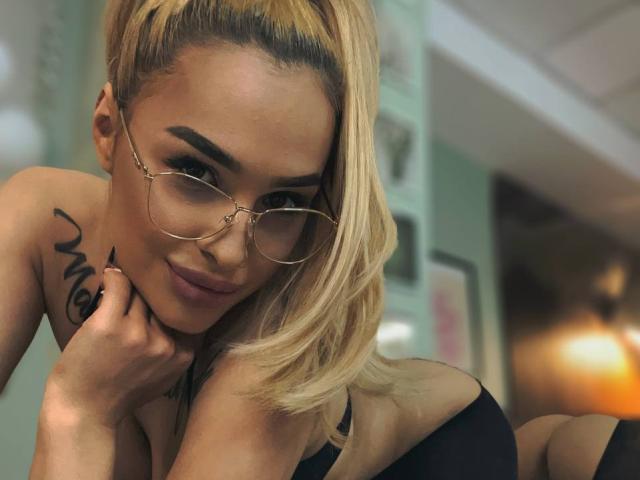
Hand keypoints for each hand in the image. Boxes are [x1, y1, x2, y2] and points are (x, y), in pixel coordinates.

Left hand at [44, 267, 194, 427]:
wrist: (84, 411)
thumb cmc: (120, 395)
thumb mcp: (163, 377)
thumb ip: (175, 351)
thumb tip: (179, 316)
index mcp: (182, 355)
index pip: (181, 315)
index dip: (168, 308)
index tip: (156, 305)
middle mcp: (164, 342)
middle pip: (161, 303)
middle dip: (148, 300)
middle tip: (135, 298)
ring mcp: (137, 332)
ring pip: (140, 293)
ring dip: (130, 290)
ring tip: (120, 291)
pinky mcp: (110, 323)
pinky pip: (119, 285)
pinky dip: (113, 277)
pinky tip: (109, 275)